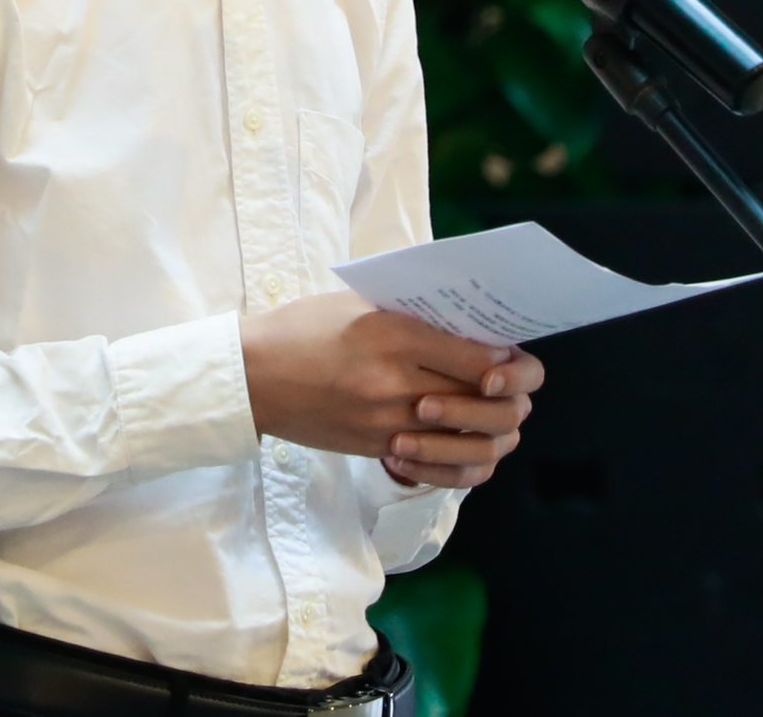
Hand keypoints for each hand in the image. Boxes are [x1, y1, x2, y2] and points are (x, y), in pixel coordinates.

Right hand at [240, 291, 544, 487]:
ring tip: (492, 410)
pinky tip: (461, 436)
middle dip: (508, 394)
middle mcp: (394, 382)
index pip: (477, 356)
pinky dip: (456, 450)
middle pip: (480, 399)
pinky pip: (434, 460)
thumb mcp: (358, 302)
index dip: (506, 360)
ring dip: (487, 425)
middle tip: (512, 384)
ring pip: (463, 434)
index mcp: (393, 335)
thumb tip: (468, 322)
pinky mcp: (375, 447)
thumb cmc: (302, 328)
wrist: (250, 377)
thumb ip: (413, 312)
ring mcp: (385, 421)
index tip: (511, 354)